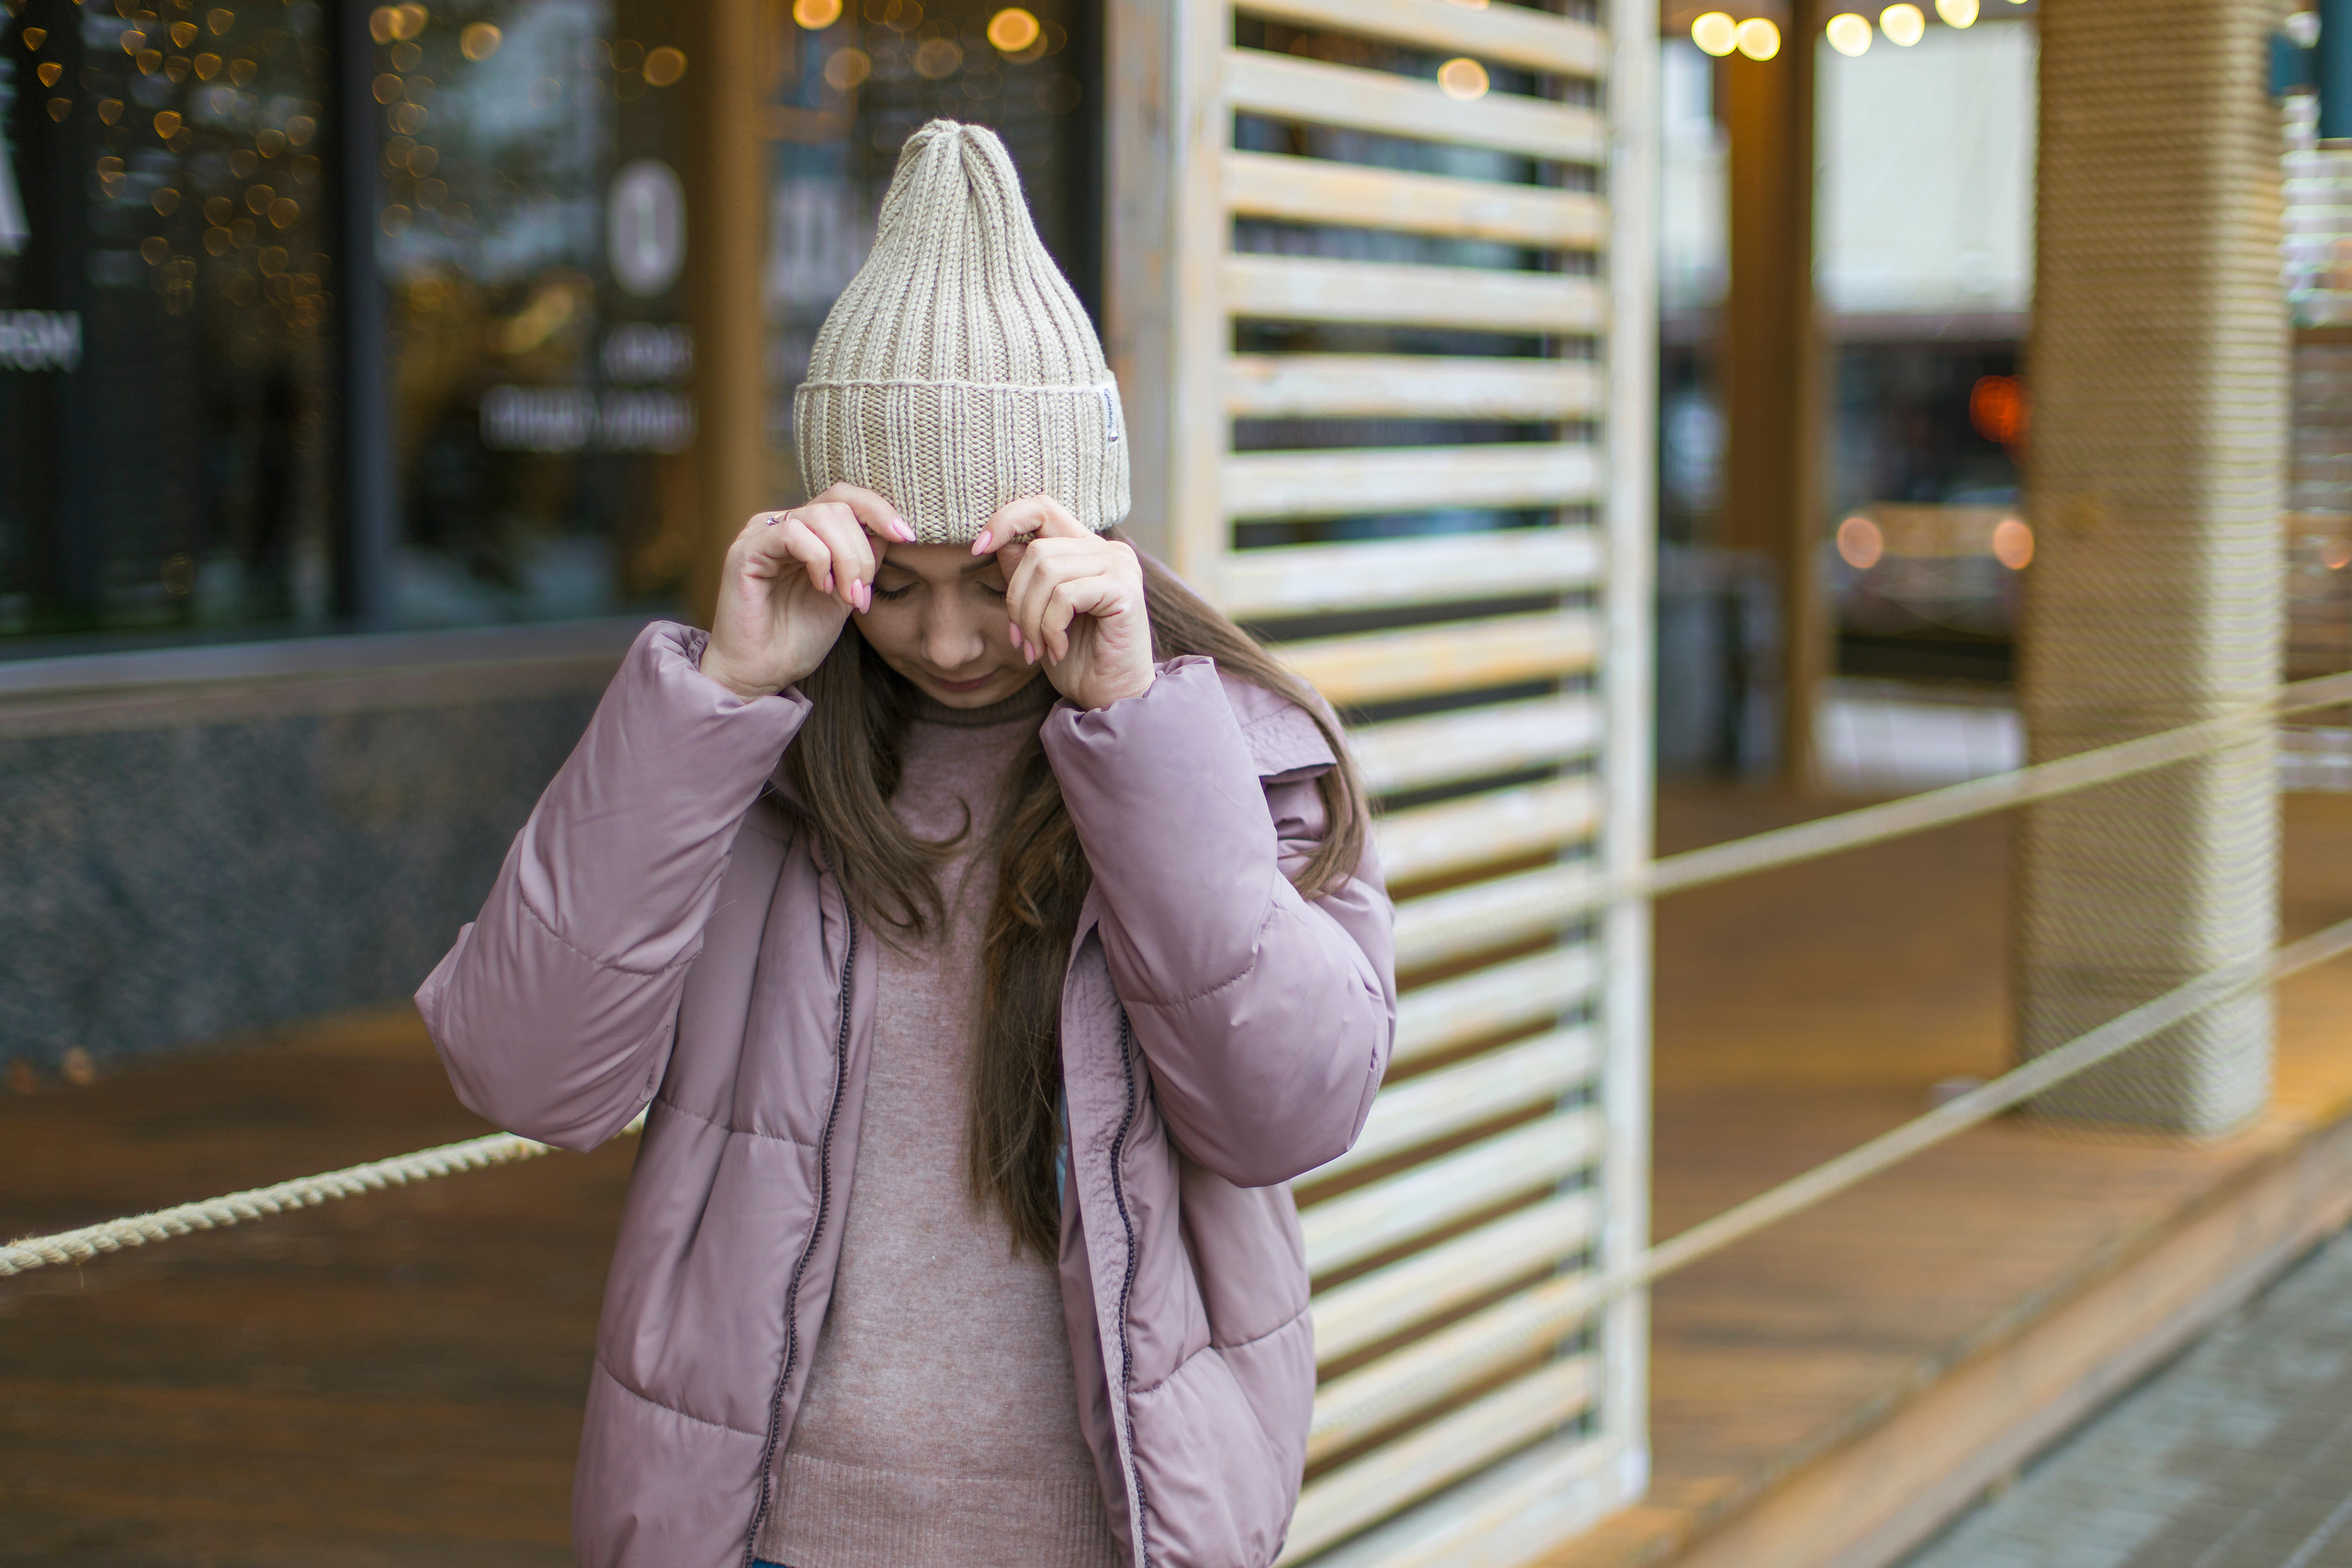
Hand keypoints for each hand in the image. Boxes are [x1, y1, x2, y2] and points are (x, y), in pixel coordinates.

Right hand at [700, 484, 914, 700]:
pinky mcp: (746, 550)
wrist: (761, 674)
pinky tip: (821, 588)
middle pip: (838, 505)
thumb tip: (892, 531)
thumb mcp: (845, 595)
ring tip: (846, 596)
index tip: (907, 537)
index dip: (879, 510)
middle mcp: (781, 525)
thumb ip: (864, 561)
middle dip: (862, 550)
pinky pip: (792, 533)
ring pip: (819, 515)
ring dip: (846, 557)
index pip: (844, 498)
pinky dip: (818, 559)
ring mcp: (761, 534)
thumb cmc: (797, 639)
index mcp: (805, 532)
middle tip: (862, 593)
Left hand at [979, 497, 1154, 709]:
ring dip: (1031, 619)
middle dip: (1016, 600)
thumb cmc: (1076, 657)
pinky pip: (1065, 596)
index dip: (1005, 519)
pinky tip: (1058, 651)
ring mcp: (1119, 566)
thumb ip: (1023, 575)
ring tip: (1037, 650)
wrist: (1110, 698)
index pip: (1042, 506)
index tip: (977, 549)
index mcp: (1085, 548)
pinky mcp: (1125, 589)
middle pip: (1036, 550)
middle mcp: (1107, 550)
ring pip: (1046, 572)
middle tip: (1019, 640)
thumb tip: (996, 543)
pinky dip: (1051, 628)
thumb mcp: (1037, 612)